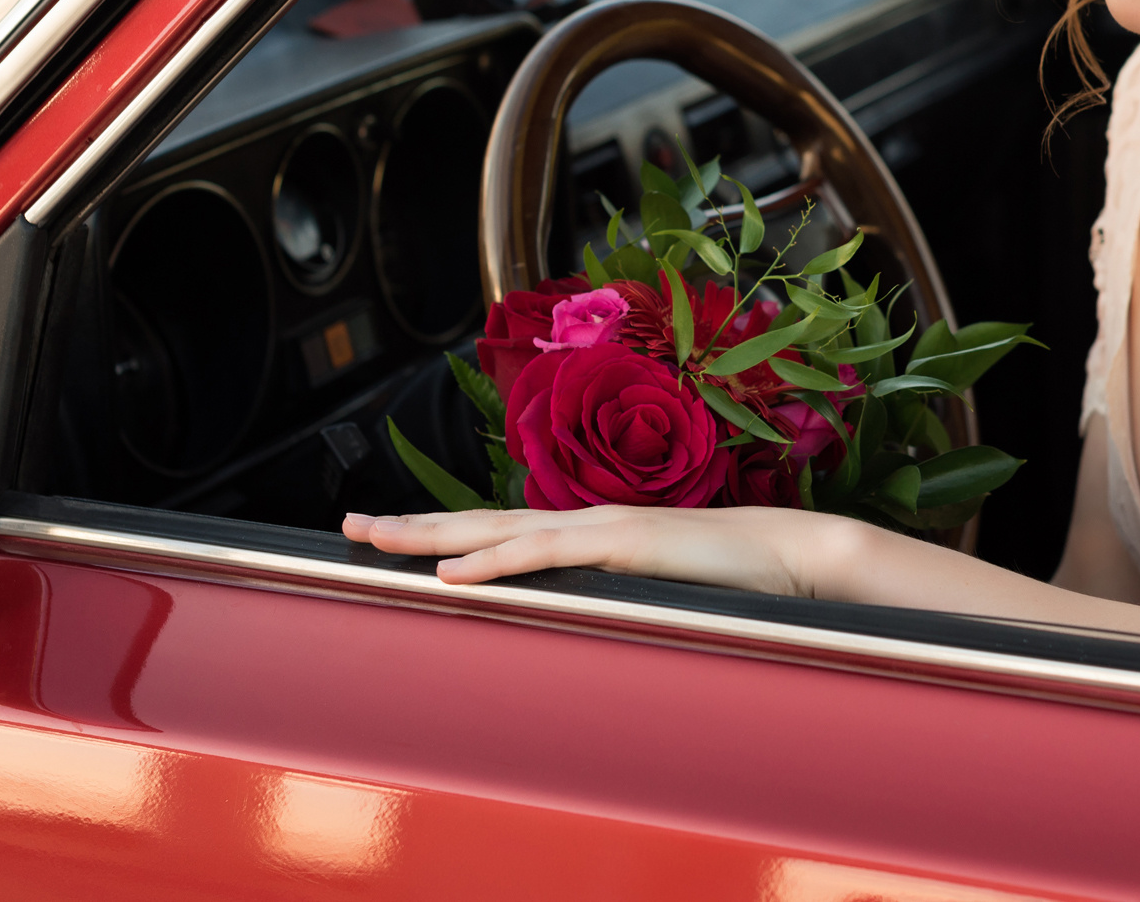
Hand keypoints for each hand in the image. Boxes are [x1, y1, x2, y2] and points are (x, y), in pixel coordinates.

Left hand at [341, 505, 860, 597]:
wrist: (788, 556)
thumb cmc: (729, 579)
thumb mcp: (653, 591)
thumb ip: (612, 595)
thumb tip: (580, 620)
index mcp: (588, 534)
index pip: (500, 529)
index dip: (445, 534)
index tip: (393, 537)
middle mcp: (583, 522)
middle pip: (480, 519)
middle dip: (412, 524)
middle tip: (350, 526)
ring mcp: (598, 528)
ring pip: (497, 528)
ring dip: (432, 536)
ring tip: (378, 539)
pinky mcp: (619, 545)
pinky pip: (544, 554)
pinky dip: (493, 560)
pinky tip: (452, 572)